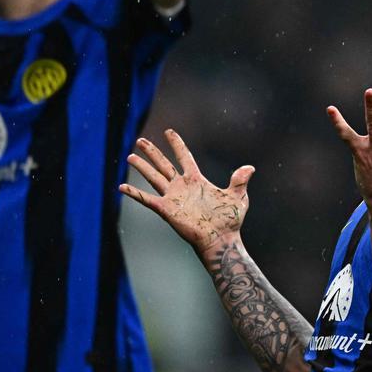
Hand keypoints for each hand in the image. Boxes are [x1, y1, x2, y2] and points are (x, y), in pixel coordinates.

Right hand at [120, 129, 254, 254]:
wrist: (221, 239)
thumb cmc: (230, 221)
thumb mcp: (238, 197)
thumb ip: (240, 181)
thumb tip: (250, 168)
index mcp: (196, 180)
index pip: (184, 157)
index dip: (177, 144)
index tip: (169, 131)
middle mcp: (182, 187)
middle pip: (164, 164)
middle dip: (153, 152)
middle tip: (140, 140)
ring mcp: (173, 198)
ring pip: (154, 178)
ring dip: (142, 167)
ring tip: (130, 156)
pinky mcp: (166, 210)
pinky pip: (147, 199)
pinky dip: (134, 193)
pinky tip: (121, 187)